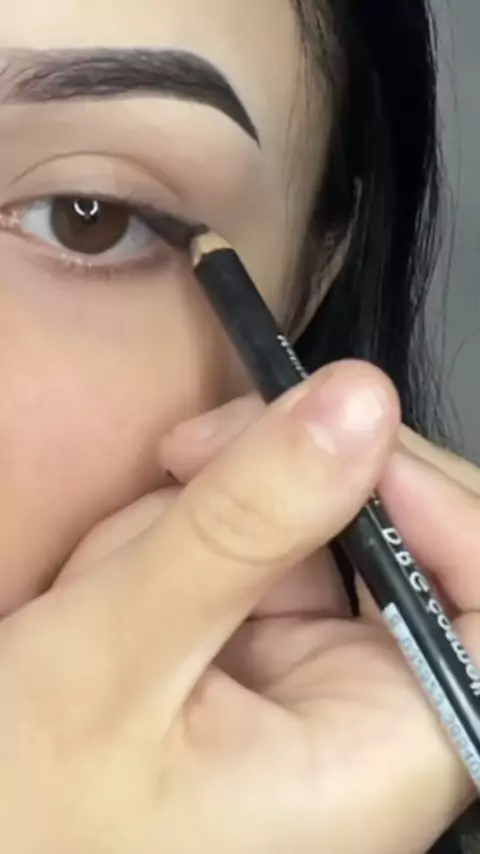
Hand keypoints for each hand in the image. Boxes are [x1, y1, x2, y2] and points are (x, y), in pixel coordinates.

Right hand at [160, 378, 479, 850]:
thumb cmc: (27, 810)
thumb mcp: (119, 653)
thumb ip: (243, 526)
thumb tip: (359, 401)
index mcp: (378, 760)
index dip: (444, 507)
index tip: (343, 440)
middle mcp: (368, 721)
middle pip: (400, 545)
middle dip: (281, 491)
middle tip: (188, 460)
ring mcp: (315, 680)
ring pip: (312, 533)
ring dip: (209, 519)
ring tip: (115, 572)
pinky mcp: (266, 655)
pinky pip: (260, 556)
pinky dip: (189, 541)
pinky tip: (124, 578)